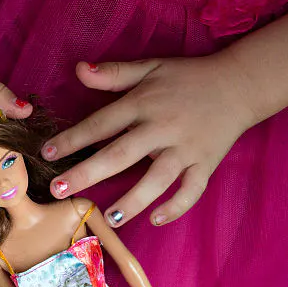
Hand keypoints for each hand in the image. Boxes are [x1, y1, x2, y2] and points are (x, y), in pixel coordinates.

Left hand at [42, 55, 259, 225]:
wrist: (239, 84)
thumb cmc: (188, 77)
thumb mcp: (151, 67)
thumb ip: (114, 73)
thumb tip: (79, 69)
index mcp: (144, 103)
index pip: (101, 123)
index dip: (73, 139)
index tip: (48, 154)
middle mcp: (162, 127)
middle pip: (121, 154)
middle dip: (88, 173)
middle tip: (59, 190)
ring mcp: (185, 149)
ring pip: (157, 179)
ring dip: (134, 200)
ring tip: (111, 219)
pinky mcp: (206, 164)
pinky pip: (192, 190)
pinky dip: (177, 206)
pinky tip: (157, 219)